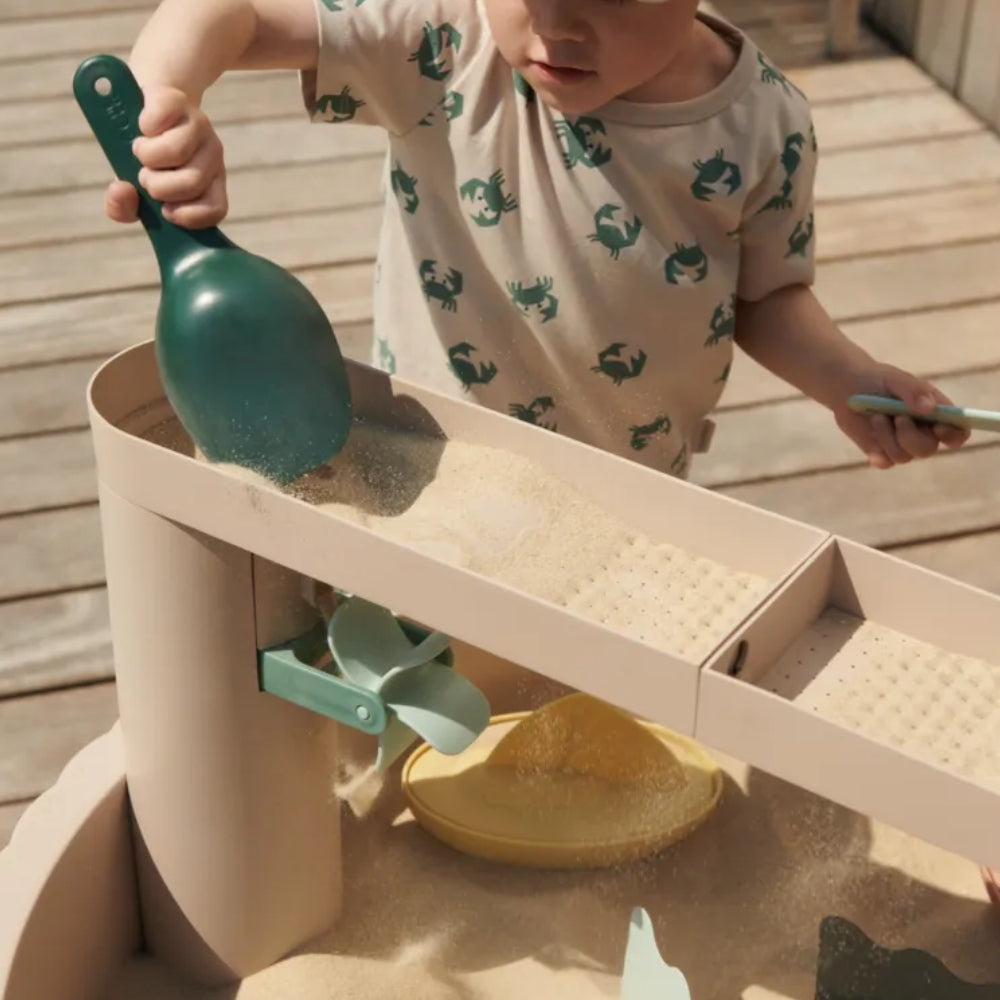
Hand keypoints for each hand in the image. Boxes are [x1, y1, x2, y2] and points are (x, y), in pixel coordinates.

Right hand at [104, 85, 227, 228]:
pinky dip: (143, 128)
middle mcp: (212, 154)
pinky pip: (157, 122)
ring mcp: (198, 125)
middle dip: (158, 186)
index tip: (165, 211)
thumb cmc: (145, 157)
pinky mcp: (177, 101)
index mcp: (211, 182)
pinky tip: (144, 127)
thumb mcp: (135, 188)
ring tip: (142, 151)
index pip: (215, 209)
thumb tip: (122, 191)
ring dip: (147, 156)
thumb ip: (124, 206)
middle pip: (192, 182)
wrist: (146, 103)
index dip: (188, 215)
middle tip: (147, 175)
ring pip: (176, 152)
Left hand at [833, 364, 969, 469]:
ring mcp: (901, 445)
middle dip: (910, 436)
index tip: (938, 427)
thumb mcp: (896, 379)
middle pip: (928, 450)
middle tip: (898, 417)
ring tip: (876, 416)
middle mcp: (922, 433)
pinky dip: (877, 452)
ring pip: (903, 457)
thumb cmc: (878, 380)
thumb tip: (929, 408)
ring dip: (887, 436)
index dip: (954, 435)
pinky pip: (885, 462)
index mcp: (936, 413)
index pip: (957, 432)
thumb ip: (914, 391)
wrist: (847, 387)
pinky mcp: (881, 452)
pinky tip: (870, 436)